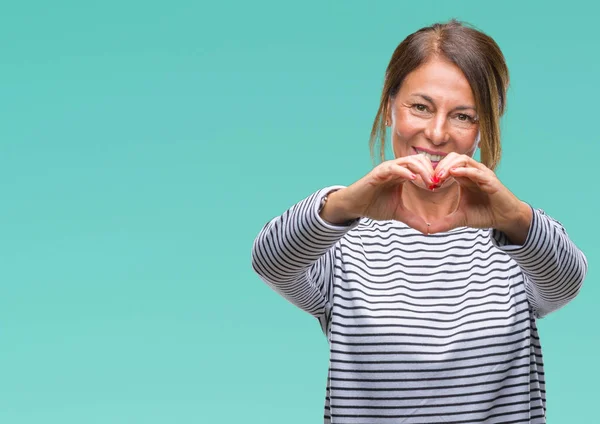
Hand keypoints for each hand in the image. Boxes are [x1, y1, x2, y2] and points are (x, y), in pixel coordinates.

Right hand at [321, 154, 435, 232]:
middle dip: (431, 170)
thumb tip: (428, 230)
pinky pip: (393, 168)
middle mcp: (396, 168)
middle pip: (419, 160)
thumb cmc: (373, 205)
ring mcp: (387, 169)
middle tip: (438, 184)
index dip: (434, 174)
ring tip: (430, 182)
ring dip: (421, 170)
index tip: (442, 186)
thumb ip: (413, 219)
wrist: (354, 206)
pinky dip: (404, 171)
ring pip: (409, 161)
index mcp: (402, 174)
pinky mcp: (378, 173)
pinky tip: (413, 179)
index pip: (423, 166)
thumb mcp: (398, 213)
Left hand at [427, 153, 530, 236]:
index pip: (448, 165)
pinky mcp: (491, 181)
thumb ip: (444, 223)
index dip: (437, 170)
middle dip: (441, 165)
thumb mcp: (460, 218)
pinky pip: (477, 171)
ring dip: (450, 166)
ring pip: (464, 160)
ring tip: (440, 176)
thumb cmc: (484, 214)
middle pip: (454, 158)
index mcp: (464, 178)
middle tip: (432, 178)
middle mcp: (473, 172)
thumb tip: (427, 230)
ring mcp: (482, 174)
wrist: (505, 219)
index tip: (428, 182)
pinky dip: (465, 170)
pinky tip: (454, 173)